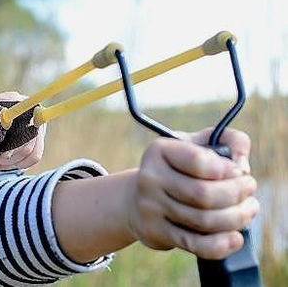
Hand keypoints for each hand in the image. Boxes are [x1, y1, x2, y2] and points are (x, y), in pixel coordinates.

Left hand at [0, 92, 44, 169]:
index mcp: (7, 101)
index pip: (23, 109)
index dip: (17, 127)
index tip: (4, 143)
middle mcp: (26, 111)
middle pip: (31, 131)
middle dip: (12, 149)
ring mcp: (34, 126)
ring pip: (33, 147)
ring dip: (14, 158)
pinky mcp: (37, 141)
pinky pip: (35, 156)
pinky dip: (20, 162)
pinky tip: (9, 159)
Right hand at [127, 128, 258, 259]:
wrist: (136, 198)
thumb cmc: (178, 168)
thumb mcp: (197, 145)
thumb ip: (229, 141)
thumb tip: (242, 166)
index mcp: (160, 151)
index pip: (198, 161)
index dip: (227, 169)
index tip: (240, 171)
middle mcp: (150, 178)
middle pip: (204, 194)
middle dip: (237, 194)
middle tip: (249, 189)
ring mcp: (151, 207)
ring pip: (204, 220)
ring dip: (236, 217)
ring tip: (247, 209)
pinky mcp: (156, 232)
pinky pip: (195, 244)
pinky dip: (221, 244)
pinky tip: (235, 238)